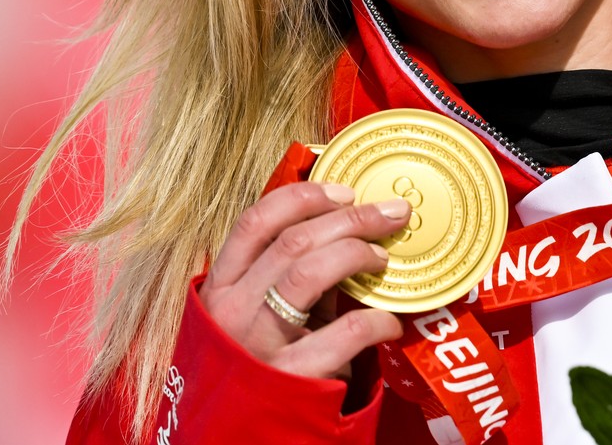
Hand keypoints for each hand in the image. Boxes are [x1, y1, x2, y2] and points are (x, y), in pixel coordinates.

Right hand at [199, 181, 410, 378]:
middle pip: (292, 241)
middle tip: (390, 214)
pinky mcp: (291, 379)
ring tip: (382, 258)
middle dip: (350, 219)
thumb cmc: (256, 362)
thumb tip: (349, 230)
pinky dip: (375, 320)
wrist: (238, 436)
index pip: (256, 221)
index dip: (304, 197)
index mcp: (221, 284)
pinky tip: (390, 322)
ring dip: (355, 254)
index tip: (345, 191)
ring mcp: (258, 344)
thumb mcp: (257, 313)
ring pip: (307, 274)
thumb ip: (291, 276)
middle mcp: (233, 309)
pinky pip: (342, 333)